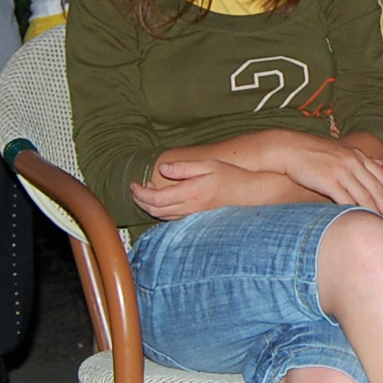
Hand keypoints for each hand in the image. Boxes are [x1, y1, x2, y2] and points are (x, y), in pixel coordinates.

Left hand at [130, 159, 280, 220]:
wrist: (249, 192)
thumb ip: (183, 167)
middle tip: (134, 189)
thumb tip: (163, 168)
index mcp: (190, 192)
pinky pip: (173, 218)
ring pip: (163, 217)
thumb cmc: (230, 175)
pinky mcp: (197, 217)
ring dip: (149, 207)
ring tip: (145, 193)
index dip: (139, 193)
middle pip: (155, 210)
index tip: (133, 184)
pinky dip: (161, 211)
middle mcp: (189, 207)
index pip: (155, 199)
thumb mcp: (207, 164)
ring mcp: (193, 214)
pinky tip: (163, 201)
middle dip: (140, 202)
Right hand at [265, 132, 382, 221]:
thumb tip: (381, 162)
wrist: (289, 149)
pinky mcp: (328, 180)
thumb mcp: (343, 151)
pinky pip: (346, 199)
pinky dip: (356, 211)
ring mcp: (341, 170)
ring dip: (376, 213)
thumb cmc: (314, 152)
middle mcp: (353, 162)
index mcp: (358, 156)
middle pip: (377, 189)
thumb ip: (362, 159)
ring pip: (365, 196)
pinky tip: (361, 221)